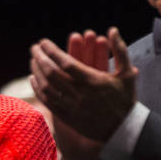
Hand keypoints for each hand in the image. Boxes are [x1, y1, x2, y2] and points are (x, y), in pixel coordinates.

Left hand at [30, 28, 136, 159]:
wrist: (123, 130)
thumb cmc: (125, 99)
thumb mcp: (127, 73)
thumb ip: (120, 50)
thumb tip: (112, 29)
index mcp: (93, 81)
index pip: (66, 63)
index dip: (52, 51)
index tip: (43, 42)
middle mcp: (80, 94)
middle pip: (52, 73)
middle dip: (40, 58)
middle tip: (34, 48)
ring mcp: (72, 107)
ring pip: (47, 87)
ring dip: (37, 71)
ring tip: (33, 60)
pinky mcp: (67, 117)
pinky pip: (47, 102)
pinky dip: (38, 89)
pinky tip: (34, 78)